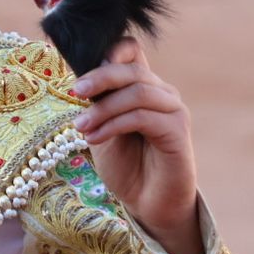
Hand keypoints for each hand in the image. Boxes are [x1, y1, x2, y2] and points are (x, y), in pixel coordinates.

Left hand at [69, 36, 201, 253]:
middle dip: (100, 78)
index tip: (83, 70)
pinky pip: (143, 116)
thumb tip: (79, 79)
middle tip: (75, 92)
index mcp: (142, 87)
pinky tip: (95, 138)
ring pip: (138, 92)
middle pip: (132, 69)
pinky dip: (114, 124)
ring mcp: (173, 110)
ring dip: (104, 108)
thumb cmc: (125, 165)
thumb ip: (97, 102)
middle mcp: (161, 93)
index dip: (111, 51)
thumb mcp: (101, 127)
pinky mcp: (178, 131)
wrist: (147, 203)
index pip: (131, 51)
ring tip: (81, 127)